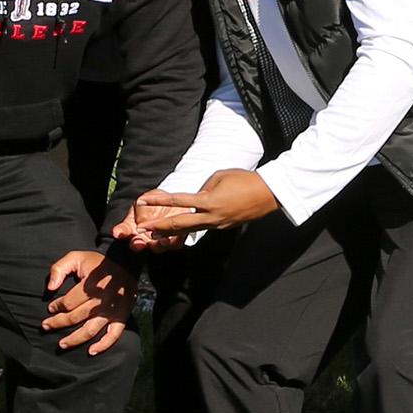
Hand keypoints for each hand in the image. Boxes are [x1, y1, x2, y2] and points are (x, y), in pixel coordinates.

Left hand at [44, 248, 133, 354]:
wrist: (126, 264)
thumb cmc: (97, 263)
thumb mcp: (76, 257)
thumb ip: (59, 269)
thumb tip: (50, 288)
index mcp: (90, 286)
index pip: (67, 303)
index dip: (56, 307)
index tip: (50, 308)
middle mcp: (101, 301)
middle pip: (75, 317)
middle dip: (57, 323)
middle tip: (45, 326)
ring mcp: (112, 311)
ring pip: (90, 330)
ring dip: (74, 339)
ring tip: (61, 344)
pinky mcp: (121, 317)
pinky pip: (113, 335)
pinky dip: (103, 345)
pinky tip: (91, 352)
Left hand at [117, 168, 283, 245]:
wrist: (269, 194)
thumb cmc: (244, 180)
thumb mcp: (219, 176)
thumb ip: (203, 187)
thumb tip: (196, 198)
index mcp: (208, 201)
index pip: (178, 201)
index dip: (159, 201)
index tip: (144, 200)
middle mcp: (211, 216)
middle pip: (180, 224)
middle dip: (160, 228)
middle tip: (143, 230)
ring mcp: (218, 224)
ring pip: (191, 230)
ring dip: (172, 233)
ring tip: (156, 236)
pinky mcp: (224, 226)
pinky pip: (204, 228)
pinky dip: (190, 230)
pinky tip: (181, 231)